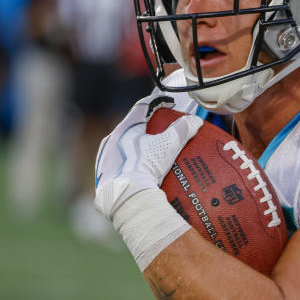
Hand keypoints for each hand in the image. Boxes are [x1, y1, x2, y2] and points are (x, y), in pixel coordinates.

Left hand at [94, 95, 202, 220]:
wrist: (125, 196)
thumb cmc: (145, 166)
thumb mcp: (168, 145)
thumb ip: (181, 130)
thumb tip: (194, 120)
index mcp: (125, 128)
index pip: (142, 107)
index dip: (158, 102)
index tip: (170, 104)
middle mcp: (112, 141)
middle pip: (132, 127)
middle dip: (148, 127)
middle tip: (162, 130)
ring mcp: (106, 159)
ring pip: (124, 146)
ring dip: (138, 146)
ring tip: (153, 153)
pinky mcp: (105, 176)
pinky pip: (121, 164)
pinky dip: (132, 163)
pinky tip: (141, 171)